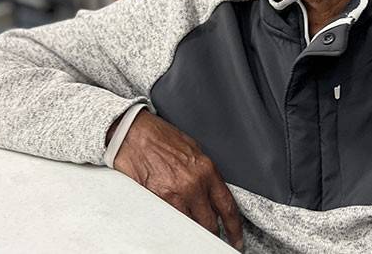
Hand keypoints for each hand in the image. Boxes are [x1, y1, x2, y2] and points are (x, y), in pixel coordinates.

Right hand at [110, 110, 243, 250]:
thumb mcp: (193, 150)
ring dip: (193, 231)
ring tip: (193, 232)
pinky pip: (171, 221)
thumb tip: (211, 191)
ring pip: (191, 226)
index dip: (234, 228)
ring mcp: (174, 194)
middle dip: (213, 233)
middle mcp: (193, 184)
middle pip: (210, 223)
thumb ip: (205, 173)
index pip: (227, 206)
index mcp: (207, 170)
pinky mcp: (156, 200)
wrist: (135, 133)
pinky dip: (175, 226)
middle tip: (215, 239)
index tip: (236, 238)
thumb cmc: (161, 138)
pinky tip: (176, 226)